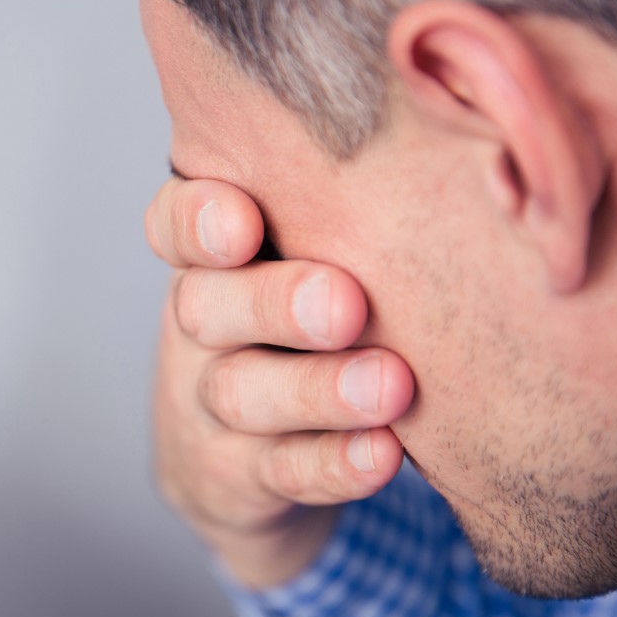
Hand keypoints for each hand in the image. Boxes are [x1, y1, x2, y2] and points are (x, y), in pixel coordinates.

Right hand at [147, 178, 414, 585]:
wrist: (244, 465)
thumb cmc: (298, 328)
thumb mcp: (298, 259)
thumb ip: (338, 209)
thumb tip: (442, 138)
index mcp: (209, 261)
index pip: (174, 224)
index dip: (197, 222)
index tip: (242, 220)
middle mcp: (199, 328)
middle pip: (206, 305)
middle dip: (274, 302)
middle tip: (344, 304)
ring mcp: (211, 407)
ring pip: (242, 393)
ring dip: (316, 389)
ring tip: (389, 386)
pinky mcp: (240, 478)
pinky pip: (281, 472)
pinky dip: (333, 464)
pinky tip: (383, 453)